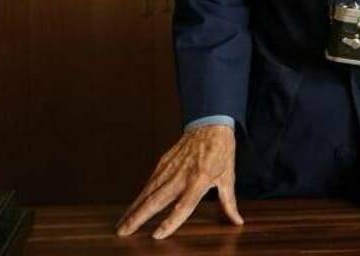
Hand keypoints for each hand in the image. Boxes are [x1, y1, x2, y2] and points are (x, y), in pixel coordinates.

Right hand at [116, 124, 241, 239]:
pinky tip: (132, 207)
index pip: (184, 205)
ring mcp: (170, 168)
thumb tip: (237, 221)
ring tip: (122, 224)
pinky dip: (139, 196)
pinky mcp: (163, 162)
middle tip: (123, 233)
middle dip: (138, 217)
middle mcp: (181, 174)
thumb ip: (229, 202)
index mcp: (200, 179)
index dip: (171, 221)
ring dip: (133, 209)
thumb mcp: (228, 176)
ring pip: (148, 191)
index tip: (157, 235)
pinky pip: (149, 182)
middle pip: (157, 200)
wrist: (210, 124)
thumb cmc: (221, 151)